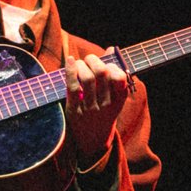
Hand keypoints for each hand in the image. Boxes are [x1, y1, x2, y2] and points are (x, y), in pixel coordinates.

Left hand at [64, 50, 131, 164]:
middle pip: (102, 74)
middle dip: (95, 60)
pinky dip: (71, 71)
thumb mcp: (114, 97)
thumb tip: (111, 48)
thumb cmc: (103, 112)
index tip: (107, 65)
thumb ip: (113, 72)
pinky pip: (72, 88)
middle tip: (90, 59)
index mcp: (119, 100)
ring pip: (87, 79)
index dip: (112, 66)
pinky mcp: (75, 111)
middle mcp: (106, 105)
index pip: (119, 77)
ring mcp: (90, 109)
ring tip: (81, 64)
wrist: (93, 141)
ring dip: (82, 64)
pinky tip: (71, 61)